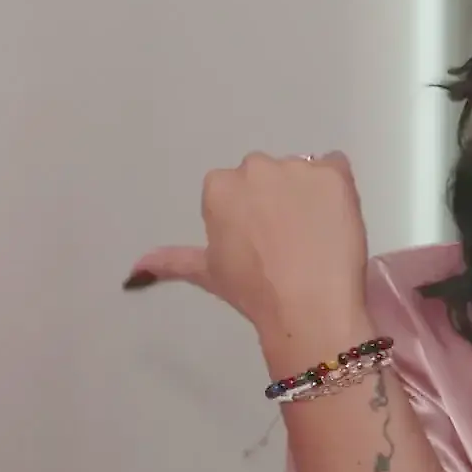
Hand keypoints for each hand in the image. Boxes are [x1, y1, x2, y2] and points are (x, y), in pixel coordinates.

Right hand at [125, 152, 370, 346]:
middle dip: (276, 200)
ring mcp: (297, 168)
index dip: (250, 216)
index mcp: (219, 187)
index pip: (235, 189)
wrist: (308, 304)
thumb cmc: (254, 292)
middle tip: (288, 241)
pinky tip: (336, 219)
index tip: (259, 243)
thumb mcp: (208, 273)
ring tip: (315, 236)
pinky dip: (338, 188)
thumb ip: (172, 261)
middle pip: (268, 176)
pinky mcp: (335, 174)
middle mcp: (255, 167)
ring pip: (303, 173)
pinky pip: (336, 166)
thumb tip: (133, 271)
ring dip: (308, 195)